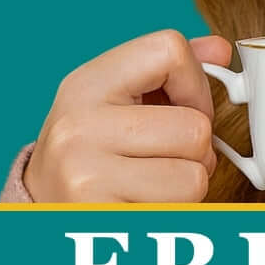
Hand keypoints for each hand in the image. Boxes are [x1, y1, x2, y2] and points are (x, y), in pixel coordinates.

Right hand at [24, 30, 232, 202]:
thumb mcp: (116, 101)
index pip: (169, 51)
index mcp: (86, 85)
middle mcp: (80, 126)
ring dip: (189, 184)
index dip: (196, 84)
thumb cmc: (92, 153)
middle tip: (168, 156)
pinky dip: (176, 210)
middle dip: (197, 147)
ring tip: (156, 182)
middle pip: (195, 127)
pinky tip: (145, 204)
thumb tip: (220, 48)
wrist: (44, 213)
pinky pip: (181, 211)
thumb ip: (167, 71)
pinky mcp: (106, 216)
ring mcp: (89, 175)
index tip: (185, 106)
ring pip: (195, 175)